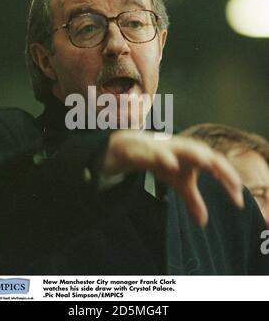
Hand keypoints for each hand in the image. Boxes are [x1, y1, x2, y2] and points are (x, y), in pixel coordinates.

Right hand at [101, 130, 242, 225]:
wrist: (132, 148)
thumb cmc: (162, 161)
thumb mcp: (178, 182)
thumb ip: (192, 199)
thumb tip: (203, 223)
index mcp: (193, 155)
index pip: (215, 164)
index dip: (228, 179)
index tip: (238, 200)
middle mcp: (181, 148)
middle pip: (202, 151)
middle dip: (215, 163)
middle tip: (228, 179)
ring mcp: (163, 147)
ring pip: (180, 147)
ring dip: (194, 153)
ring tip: (206, 162)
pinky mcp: (145, 149)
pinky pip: (154, 152)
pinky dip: (163, 156)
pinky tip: (172, 164)